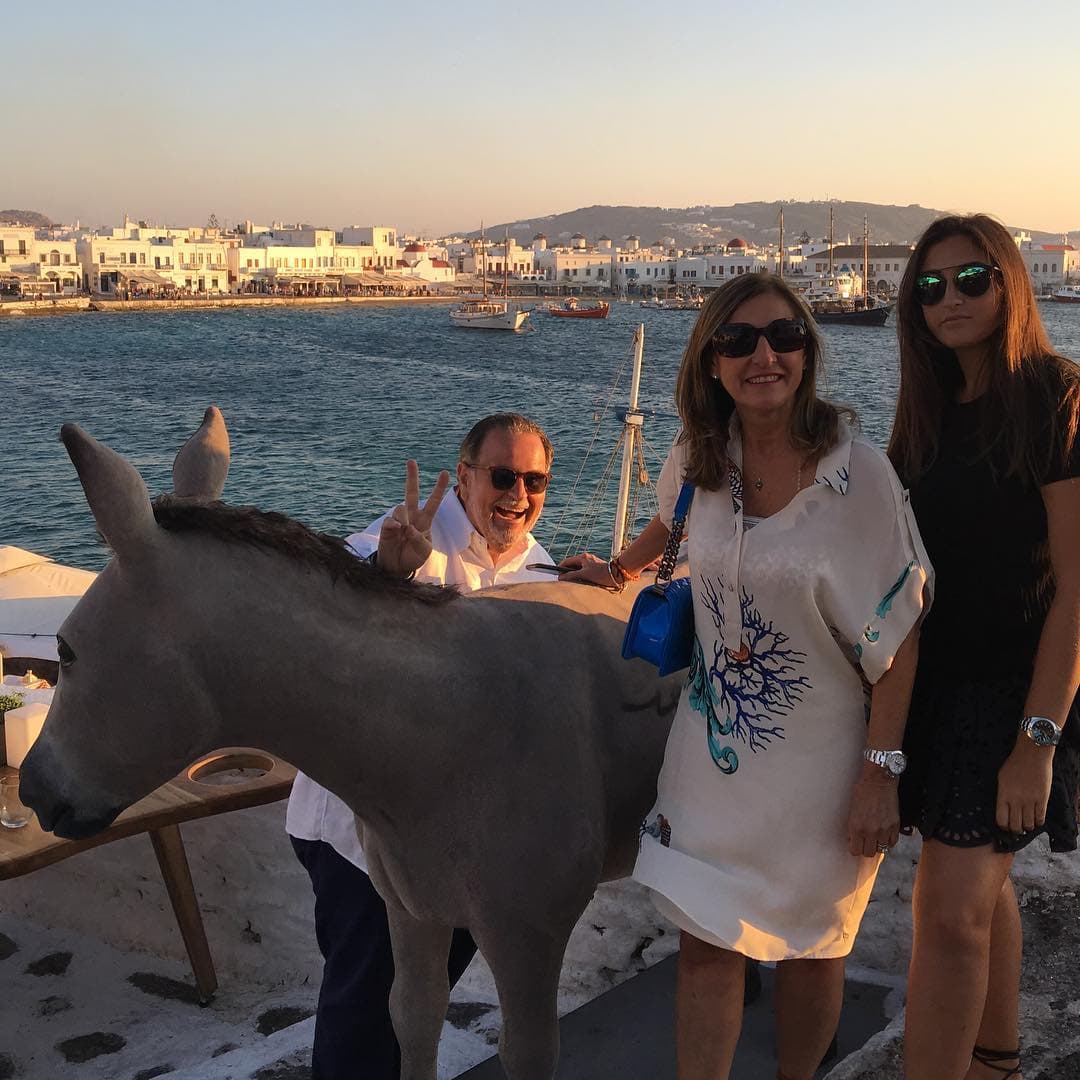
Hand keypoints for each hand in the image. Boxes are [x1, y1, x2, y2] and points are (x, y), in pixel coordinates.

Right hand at [377, 460, 449, 578]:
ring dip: (404, 519)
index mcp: (425, 521)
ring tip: (404, 531)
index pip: (433, 502)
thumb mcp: (424, 551)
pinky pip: (390, 520)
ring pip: (401, 508)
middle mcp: (412, 516)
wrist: (397, 568)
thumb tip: (407, 527)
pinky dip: (395, 526)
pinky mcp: (387, 526)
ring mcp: (398, 520)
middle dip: (412, 477)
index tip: (445, 472)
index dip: (439, 488)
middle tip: (411, 461)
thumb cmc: (414, 557)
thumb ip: (420, 539)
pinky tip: (396, 532)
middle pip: (411, 493)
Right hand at [556, 552, 619, 588]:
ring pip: (578, 570)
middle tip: (562, 581)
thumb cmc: (601, 573)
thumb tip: (560, 578)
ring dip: (574, 576)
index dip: (560, 568)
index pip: (567, 561)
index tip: (556, 575)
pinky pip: (583, 572)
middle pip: (572, 565)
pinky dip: (580, 577)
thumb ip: (571, 576)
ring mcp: (590, 564)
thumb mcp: (584, 574)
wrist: (617, 574)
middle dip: (567, 573)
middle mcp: (586, 559)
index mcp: (582, 557)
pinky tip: (580, 583)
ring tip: (571, 583)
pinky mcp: (595, 569)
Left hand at [847, 768, 899, 857]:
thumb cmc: (862, 790)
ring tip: (875, 836)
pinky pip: (893, 842)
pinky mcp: (895, 826)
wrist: (878, 780)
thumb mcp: (852, 809)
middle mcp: (870, 831)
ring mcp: (884, 829)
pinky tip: (885, 834)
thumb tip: (854, 838)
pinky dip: (889, 840)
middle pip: (868, 853)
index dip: (855, 848)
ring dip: (878, 844)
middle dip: (865, 848)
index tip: (855, 843)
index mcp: (856, 826)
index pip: (855, 851)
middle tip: (865, 841)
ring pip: (881, 849)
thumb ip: (853, 826)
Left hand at [996, 738, 1053, 833]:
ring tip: (1028, 823)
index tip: (1006, 827)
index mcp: (1003, 794)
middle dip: (1016, 830)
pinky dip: (1039, 822)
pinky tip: (1037, 819)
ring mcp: (1030, 800)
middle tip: (1018, 828)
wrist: (1032, 754)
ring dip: (1028, 827)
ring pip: (1029, 825)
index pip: (1001, 819)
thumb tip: (1004, 808)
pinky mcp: (1043, 799)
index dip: (1003, 827)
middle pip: (1015, 826)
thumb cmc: (1015, 764)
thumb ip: (1003, 794)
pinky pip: (1041, 818)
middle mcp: (1016, 800)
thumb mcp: (1002, 778)